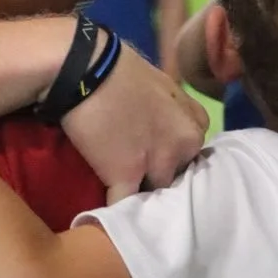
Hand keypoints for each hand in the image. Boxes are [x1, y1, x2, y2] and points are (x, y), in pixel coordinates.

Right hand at [61, 39, 207, 199]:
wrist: (82, 66)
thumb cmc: (116, 66)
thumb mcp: (161, 84)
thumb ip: (173, 111)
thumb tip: (166, 126)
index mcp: (195, 122)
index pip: (192, 156)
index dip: (171, 160)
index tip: (153, 159)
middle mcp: (185, 143)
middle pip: (177, 177)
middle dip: (158, 178)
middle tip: (134, 174)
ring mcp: (159, 162)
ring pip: (156, 195)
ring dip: (139, 197)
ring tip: (119, 194)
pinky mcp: (126, 175)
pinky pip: (126, 204)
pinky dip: (115, 209)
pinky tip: (105, 212)